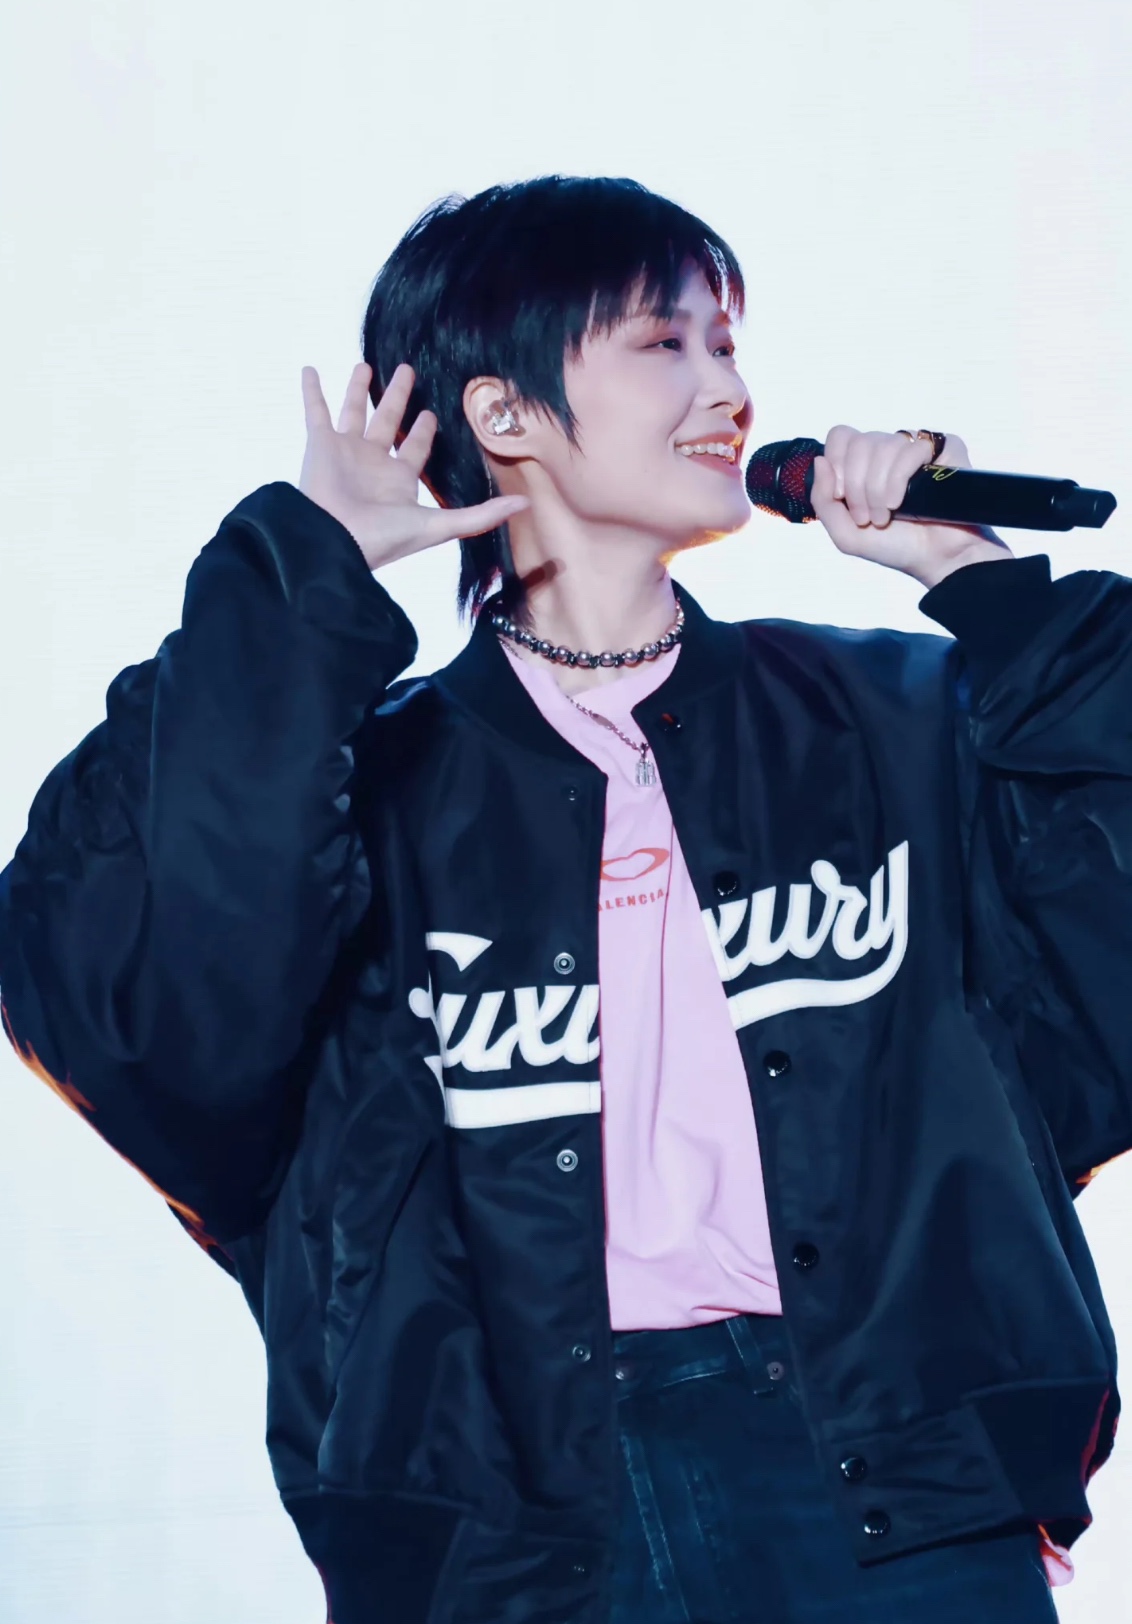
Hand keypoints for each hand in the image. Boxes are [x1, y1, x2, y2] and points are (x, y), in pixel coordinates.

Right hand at [298, 361, 529, 571]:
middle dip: (398, 398)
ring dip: (358, 389)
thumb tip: (525, 505)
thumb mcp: (441, 525)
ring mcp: (345, 451)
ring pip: (354, 411)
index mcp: (399, 480)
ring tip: (365, 365)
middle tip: (407, 371)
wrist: (336, 539)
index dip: (425, 431)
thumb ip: (482, 514)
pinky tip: (310, 370)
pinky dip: (311, 391)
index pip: (416, 448)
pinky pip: (315, 410)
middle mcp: (373, 463)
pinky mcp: (320, 443)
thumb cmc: (385, 538)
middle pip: (388, 422)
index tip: (432, 412)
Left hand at [810, 426, 1012, 588]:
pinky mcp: (944, 449)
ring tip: (885, 516)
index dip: (837, 464)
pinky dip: (898, 480)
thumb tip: (820, 460)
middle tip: (866, 517)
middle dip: (856, 486)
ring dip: (877, 489)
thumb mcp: (845, 533)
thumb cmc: (894, 546)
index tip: (842, 497)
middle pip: (858, 443)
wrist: (936, 559)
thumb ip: (822, 499)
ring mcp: (916, 448)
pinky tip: (901, 503)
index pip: (841, 436)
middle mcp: (889, 451)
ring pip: (883, 446)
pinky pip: (911, 449)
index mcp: (865, 463)